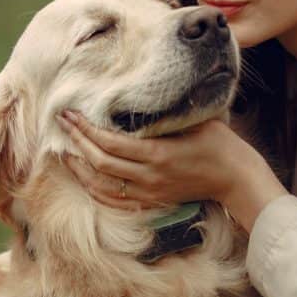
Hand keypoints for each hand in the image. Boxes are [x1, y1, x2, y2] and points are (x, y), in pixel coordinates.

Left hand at [56, 111, 286, 230]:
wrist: (234, 177)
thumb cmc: (218, 142)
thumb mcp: (193, 119)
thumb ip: (163, 112)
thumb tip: (135, 95)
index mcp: (158, 153)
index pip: (109, 142)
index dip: (85, 129)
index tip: (70, 113)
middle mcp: (149, 176)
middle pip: (100, 162)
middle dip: (76, 142)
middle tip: (62, 123)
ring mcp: (149, 192)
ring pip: (101, 185)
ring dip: (79, 168)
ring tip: (64, 150)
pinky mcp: (151, 201)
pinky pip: (113, 201)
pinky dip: (94, 189)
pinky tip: (83, 176)